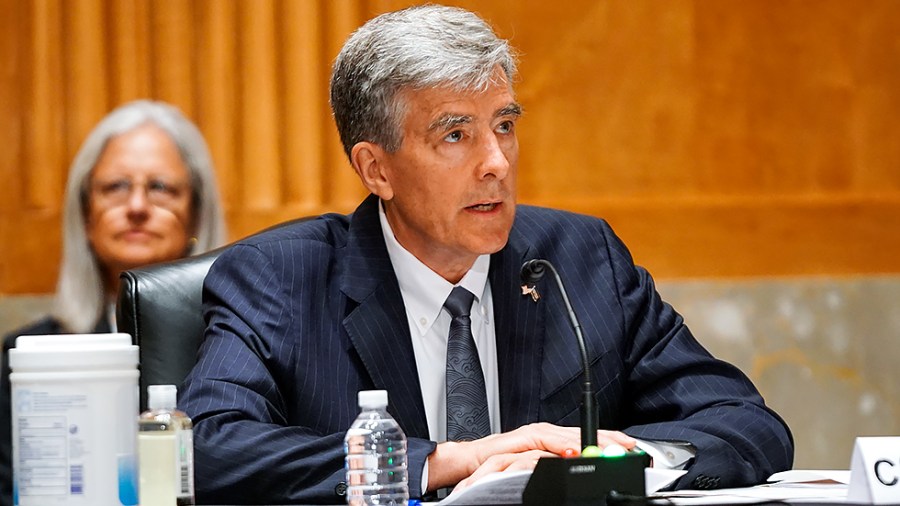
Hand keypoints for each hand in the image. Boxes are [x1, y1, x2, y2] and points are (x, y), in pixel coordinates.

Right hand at [426, 423, 637, 491]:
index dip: (610, 440)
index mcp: (554, 438)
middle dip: (608, 439)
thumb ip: (558, 464)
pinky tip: (578, 451)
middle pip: (584, 432)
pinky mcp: (524, 437)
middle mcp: (548, 432)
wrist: (473, 460)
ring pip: (571, 435)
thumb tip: (583, 470)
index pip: (588, 435)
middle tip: (630, 446)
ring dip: (592, 442)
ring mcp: (537, 433)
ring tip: (612, 448)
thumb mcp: (538, 465)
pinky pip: (548, 442)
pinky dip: (565, 447)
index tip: (632, 446)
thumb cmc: (502, 464)